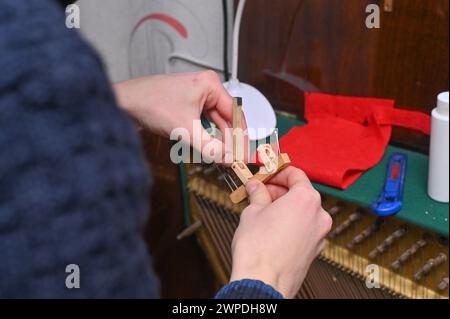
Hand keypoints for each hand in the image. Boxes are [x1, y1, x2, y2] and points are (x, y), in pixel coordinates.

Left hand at [113, 71, 235, 160]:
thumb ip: (211, 147)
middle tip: (233, 160)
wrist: (123, 103)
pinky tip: (207, 148)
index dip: (241, 137)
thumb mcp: (186, 130)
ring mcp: (195, 96)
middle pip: (225, 119)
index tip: (244, 155)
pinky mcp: (185, 104)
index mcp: (210, 85)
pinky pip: (202, 122)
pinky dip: (204, 136)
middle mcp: (205, 87)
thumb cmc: (151, 105)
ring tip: (221, 157)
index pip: (235, 113)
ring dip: (216, 140)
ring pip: (213, 122)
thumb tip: (229, 159)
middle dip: (228, 140)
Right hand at [230, 167, 332, 297]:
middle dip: (279, 191)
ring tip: (262, 210)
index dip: (277, 172)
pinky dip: (291, 223)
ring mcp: (319, 235)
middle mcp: (318, 216)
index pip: (296, 174)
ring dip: (285, 207)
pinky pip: (304, 228)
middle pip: (300, 193)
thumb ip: (258, 194)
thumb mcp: (252, 211)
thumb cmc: (258, 248)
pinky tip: (272, 228)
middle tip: (260, 192)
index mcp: (306, 199)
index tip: (266, 175)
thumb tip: (256, 187)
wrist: (262, 282)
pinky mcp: (314, 250)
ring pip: (302, 212)